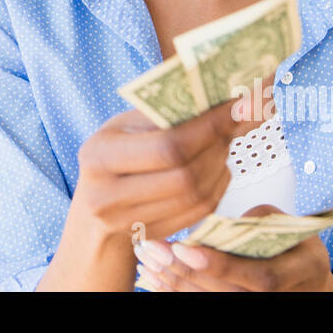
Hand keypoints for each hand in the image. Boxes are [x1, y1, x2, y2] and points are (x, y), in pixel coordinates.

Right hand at [71, 77, 275, 244]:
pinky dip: (217, 188)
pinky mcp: (151, 238)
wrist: (93, 208)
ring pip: (196, 196)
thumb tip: (222, 94)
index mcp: (100, 156)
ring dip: (221, 167)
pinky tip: (217, 168)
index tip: (239, 105)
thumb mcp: (125, 127)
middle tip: (234, 123)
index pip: (167, 146)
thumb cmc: (114, 153)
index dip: (209, 127)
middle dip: (218, 147)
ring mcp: (127, 224)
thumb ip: (164, 113)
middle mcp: (107, 195)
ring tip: (224, 143)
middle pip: (185, 176)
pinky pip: (198, 214)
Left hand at [135, 204, 332, 291]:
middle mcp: (277, 298)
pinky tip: (152, 277)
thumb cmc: (293, 246)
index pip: (259, 275)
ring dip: (172, 282)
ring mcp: (255, 307)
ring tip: (145, 259)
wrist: (306, 282)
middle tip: (152, 248)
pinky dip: (174, 291)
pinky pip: (201, 304)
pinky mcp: (236, 307)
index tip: (183, 245)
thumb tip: (219, 224)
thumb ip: (257, 219)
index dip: (219, 264)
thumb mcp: (286, 224)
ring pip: (208, 301)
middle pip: (225, 292)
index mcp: (298, 271)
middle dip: (183, 270)